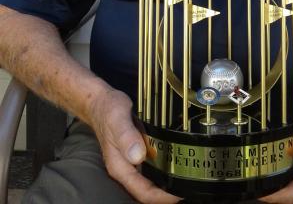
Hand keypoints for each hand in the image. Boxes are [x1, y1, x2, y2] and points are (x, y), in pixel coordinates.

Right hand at [88, 87, 180, 202]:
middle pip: (148, 190)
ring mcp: (131, 161)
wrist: (101, 102)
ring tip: (186, 177)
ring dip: (167, 181)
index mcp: (120, 167)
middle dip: (167, 192)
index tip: (179, 194)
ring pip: (151, 179)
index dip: (161, 197)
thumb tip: (138, 156)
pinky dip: (164, 167)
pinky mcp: (137, 152)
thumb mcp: (117, 118)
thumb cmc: (107, 110)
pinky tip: (175, 161)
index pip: (142, 192)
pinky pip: (152, 165)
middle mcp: (126, 167)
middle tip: (187, 185)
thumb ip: (126, 136)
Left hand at [259, 96, 292, 202]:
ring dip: (270, 175)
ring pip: (284, 177)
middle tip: (250, 178)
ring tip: (253, 169)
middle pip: (286, 189)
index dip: (274, 195)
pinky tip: (264, 155)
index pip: (292, 194)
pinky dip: (274, 162)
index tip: (258, 190)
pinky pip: (284, 164)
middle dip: (268, 187)